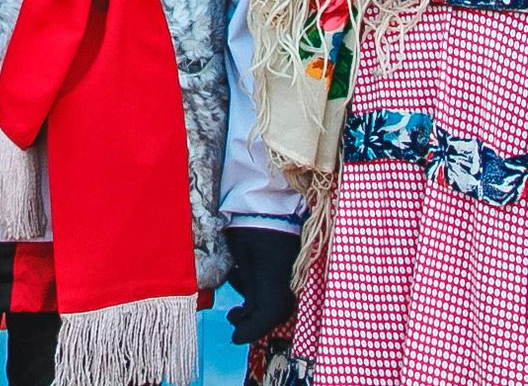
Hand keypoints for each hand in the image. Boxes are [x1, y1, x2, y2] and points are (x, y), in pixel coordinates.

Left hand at [223, 224, 299, 345]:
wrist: (266, 190)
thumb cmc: (247, 218)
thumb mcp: (241, 252)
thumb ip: (247, 285)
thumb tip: (246, 313)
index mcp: (276, 271)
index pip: (270, 312)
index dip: (253, 329)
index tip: (235, 337)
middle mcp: (291, 272)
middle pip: (277, 309)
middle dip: (254, 319)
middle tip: (233, 317)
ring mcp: (294, 266)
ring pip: (279, 297)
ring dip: (256, 302)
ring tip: (235, 288)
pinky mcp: (292, 260)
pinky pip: (280, 284)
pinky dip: (263, 289)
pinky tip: (244, 276)